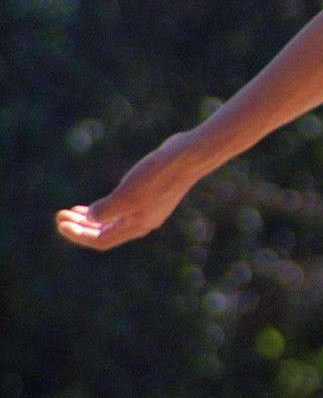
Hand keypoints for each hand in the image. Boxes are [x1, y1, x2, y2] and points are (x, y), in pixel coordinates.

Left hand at [56, 132, 204, 250]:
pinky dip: (107, 208)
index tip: (60, 223)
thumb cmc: (157, 176)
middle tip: (61, 216)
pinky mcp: (151, 195)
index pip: (101, 240)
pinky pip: (122, 209)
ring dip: (92, 218)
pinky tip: (100, 200)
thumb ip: (106, 211)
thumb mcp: (127, 195)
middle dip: (81, 226)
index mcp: (136, 226)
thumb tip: (92, 218)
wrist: (188, 156)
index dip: (78, 235)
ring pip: (114, 221)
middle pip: (105, 233)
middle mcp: (142, 221)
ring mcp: (147, 208)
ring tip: (73, 210)